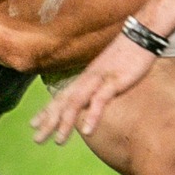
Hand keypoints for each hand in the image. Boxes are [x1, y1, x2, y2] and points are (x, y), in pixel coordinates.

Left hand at [31, 34, 157, 142]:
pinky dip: (92, 115)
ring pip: (76, 102)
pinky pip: (100, 100)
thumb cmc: (128, 53)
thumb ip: (99, 85)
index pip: (62, 96)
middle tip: (36, 139)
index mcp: (85, 77)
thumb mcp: (110, 71)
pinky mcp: (114, 81)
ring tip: (58, 140)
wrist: (141, 34)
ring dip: (65, 122)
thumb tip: (93, 98)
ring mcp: (99, 79)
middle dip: (49, 121)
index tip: (34, 124)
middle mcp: (87, 79)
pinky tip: (87, 132)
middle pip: (63, 102)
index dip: (47, 110)